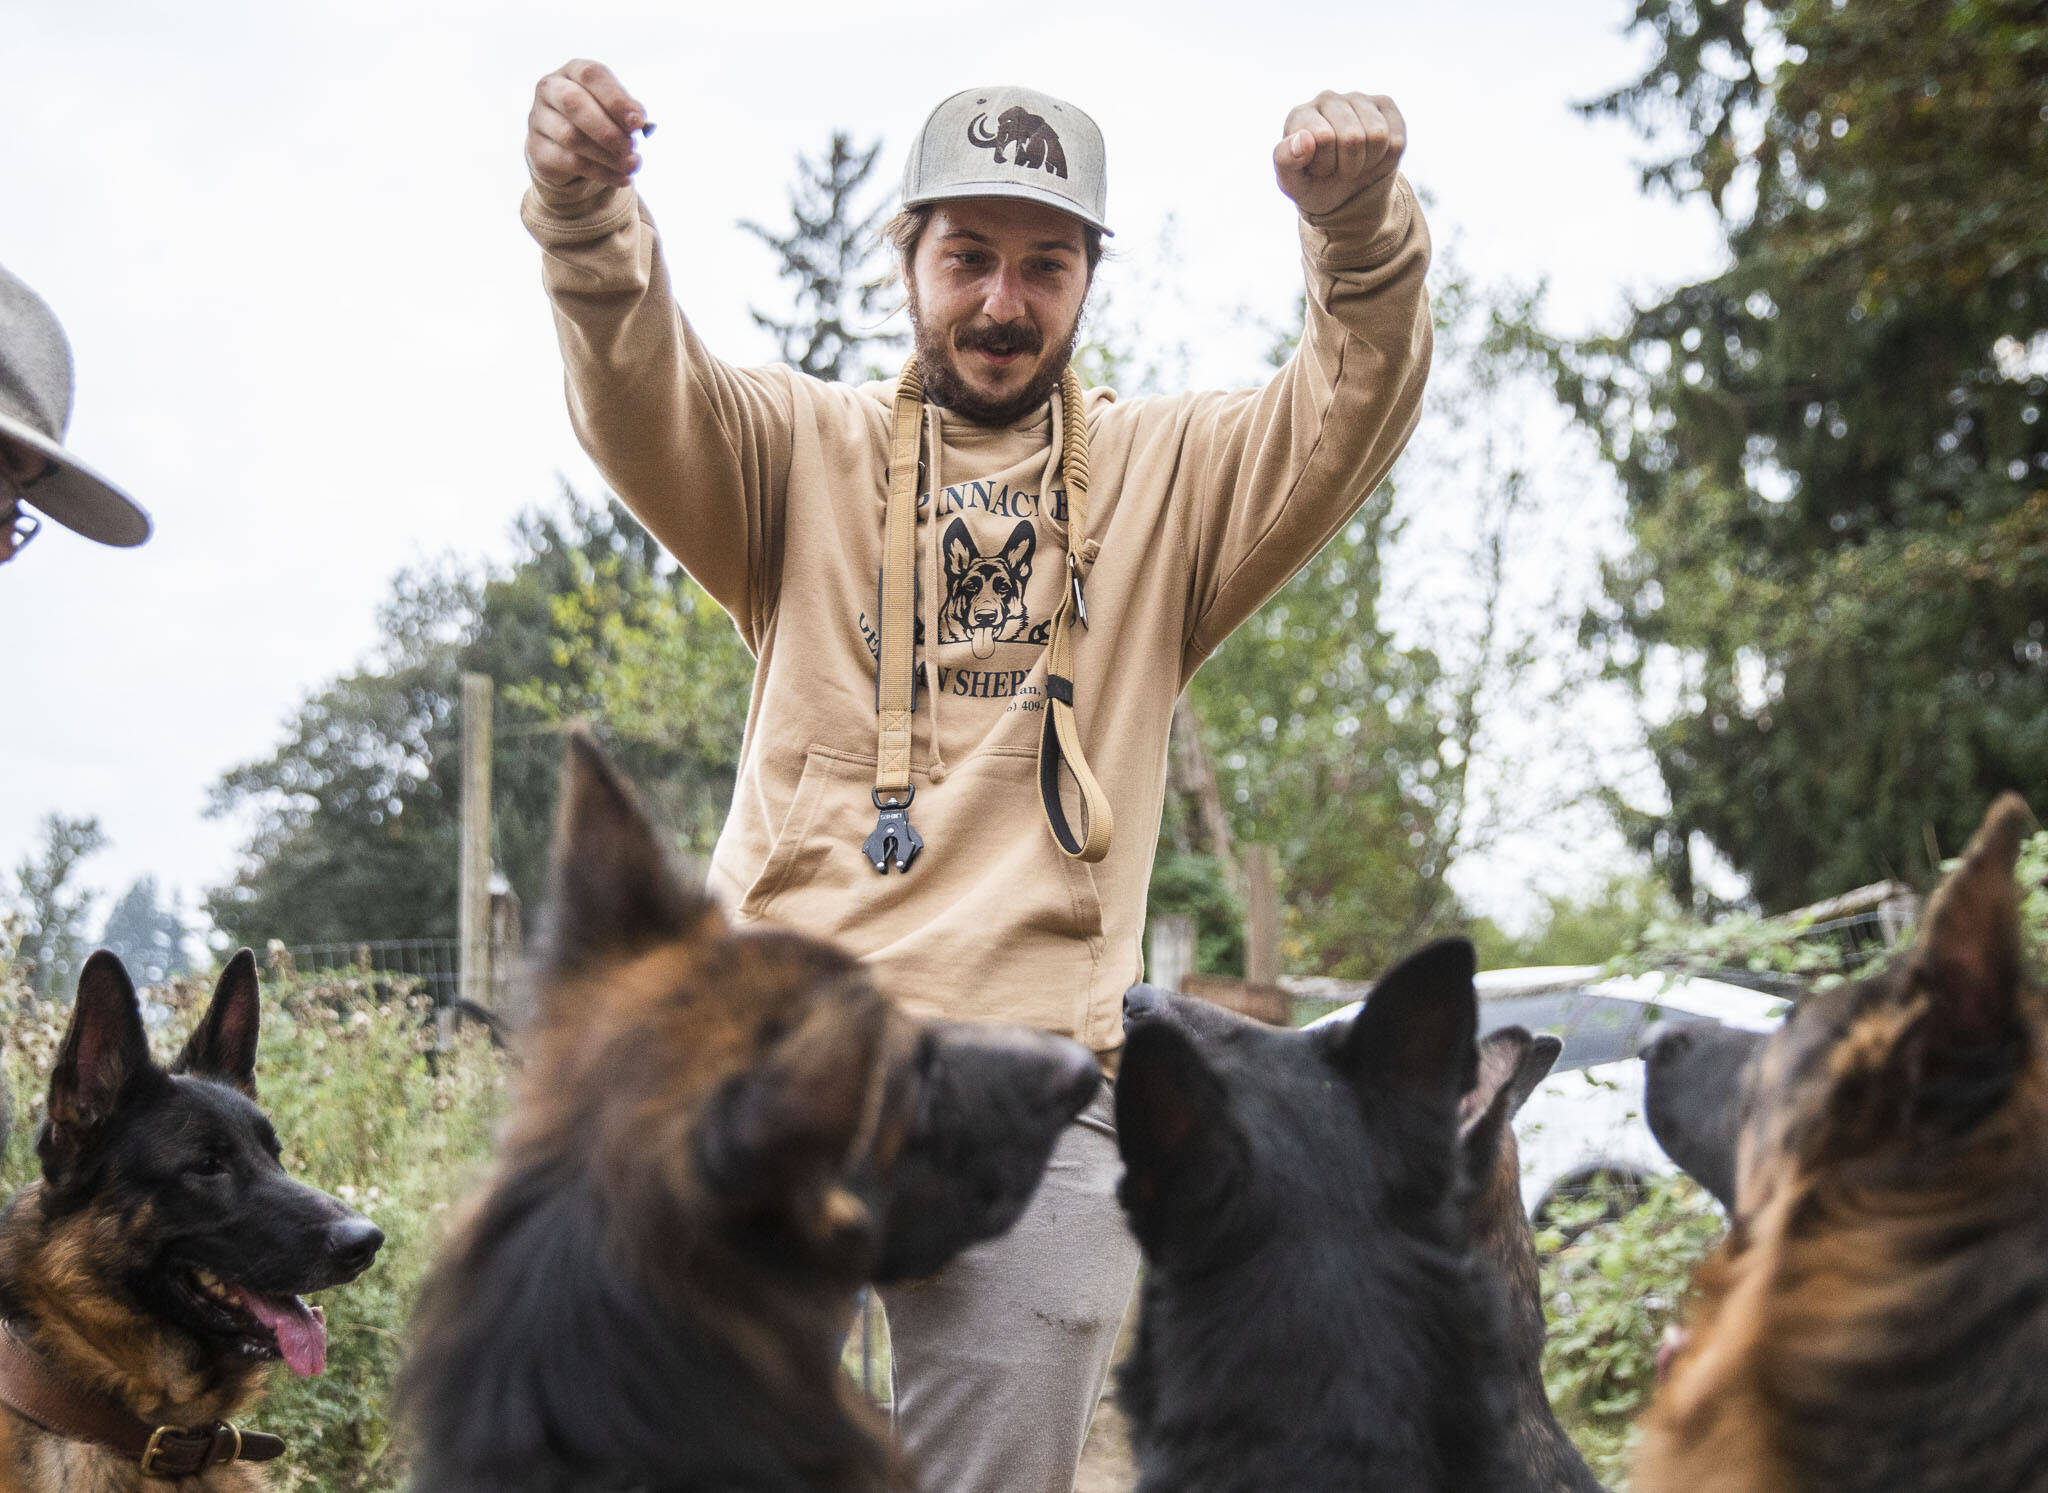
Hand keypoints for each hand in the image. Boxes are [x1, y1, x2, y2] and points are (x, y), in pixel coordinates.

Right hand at [526, 59, 648, 200]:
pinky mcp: (538, 149)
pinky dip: (602, 173)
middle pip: (573, 103)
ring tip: (632, 165)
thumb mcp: (614, 109)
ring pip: (571, 136)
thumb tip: (637, 121)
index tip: (638, 123)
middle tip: (631, 147)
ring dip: (608, 155)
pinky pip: (570, 162)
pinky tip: (622, 178)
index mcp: (572, 71)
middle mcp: (550, 89)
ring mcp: (539, 118)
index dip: (616, 99)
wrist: (565, 149)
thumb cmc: (597, 119)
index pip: (591, 75)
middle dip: (608, 129)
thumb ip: (627, 111)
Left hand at [1272, 92, 1405, 217]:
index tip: (1317, 169)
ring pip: (1378, 136)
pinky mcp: (1385, 105)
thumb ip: (1285, 161)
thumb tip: (1304, 139)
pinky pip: (1396, 140)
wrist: (1342, 190)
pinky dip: (1386, 159)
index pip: (1325, 138)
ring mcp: (1357, 98)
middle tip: (1338, 168)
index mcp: (1300, 115)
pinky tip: (1371, 156)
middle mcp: (1327, 99)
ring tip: (1354, 162)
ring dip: (1368, 162)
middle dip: (1348, 165)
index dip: (1325, 164)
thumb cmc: (1313, 182)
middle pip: (1354, 138)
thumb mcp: (1292, 183)